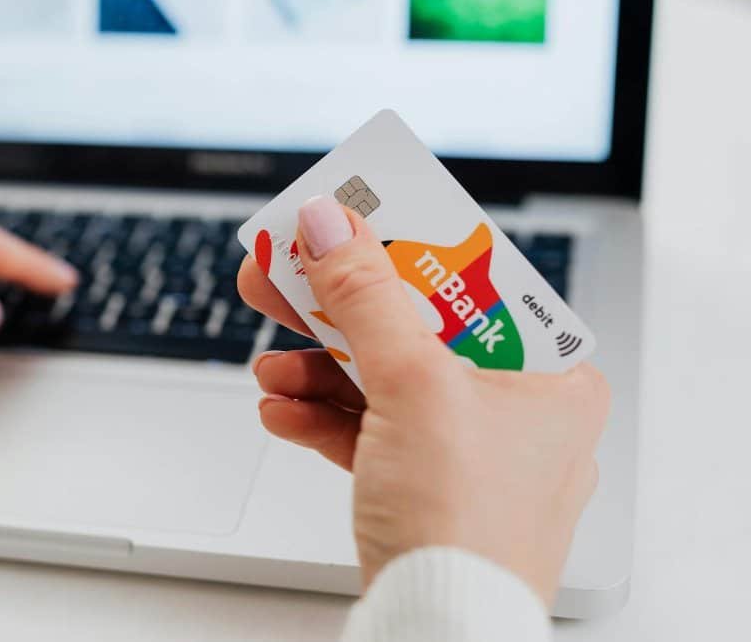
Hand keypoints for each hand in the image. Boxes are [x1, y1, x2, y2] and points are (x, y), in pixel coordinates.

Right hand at [238, 196, 608, 605]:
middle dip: (339, 310)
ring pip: (383, 382)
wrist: (438, 632)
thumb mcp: (413, 386)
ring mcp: (468, 453)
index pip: (473, 283)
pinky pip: (369, 431)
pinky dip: (324, 418)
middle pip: (414, 329)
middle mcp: (517, 412)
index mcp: (550, 377)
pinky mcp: (424, 486)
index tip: (352, 219)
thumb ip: (366, 296)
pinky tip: (281, 412)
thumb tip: (332, 225)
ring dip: (318, 371)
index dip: (406, 246)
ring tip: (269, 366)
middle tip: (286, 274)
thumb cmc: (466, 526)